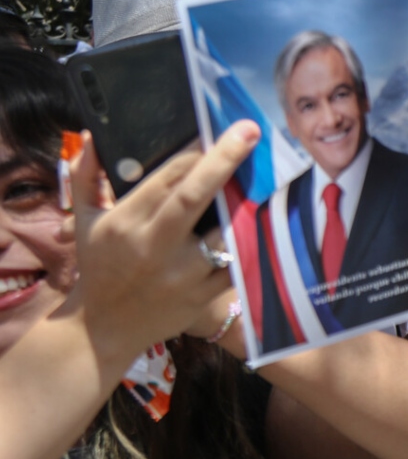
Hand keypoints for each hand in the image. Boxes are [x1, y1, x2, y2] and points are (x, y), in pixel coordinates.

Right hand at [71, 121, 259, 357]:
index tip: (220, 130)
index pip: (166, 177)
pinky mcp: (203, 294)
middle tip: (251, 131)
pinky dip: (252, 242)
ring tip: (271, 175)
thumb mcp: (85, 221)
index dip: (196, 152)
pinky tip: (268, 219)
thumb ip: (86, 177)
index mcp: (127, 221)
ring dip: (248, 203)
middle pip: (194, 196)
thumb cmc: (98, 268)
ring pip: (224, 231)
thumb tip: (91, 136)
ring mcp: (183, 272)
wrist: (104, 329)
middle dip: (224, 160)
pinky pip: (236, 263)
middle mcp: (155, 245)